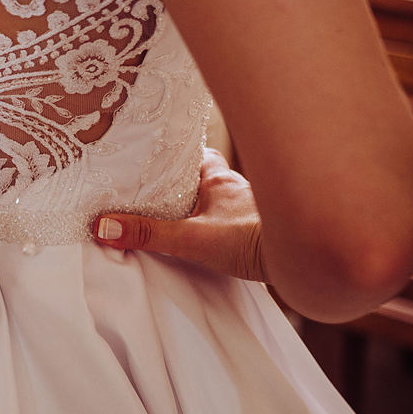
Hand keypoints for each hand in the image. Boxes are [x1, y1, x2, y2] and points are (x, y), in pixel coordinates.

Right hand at [92, 148, 266, 281]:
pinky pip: (226, 218)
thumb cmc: (257, 240)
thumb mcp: (193, 238)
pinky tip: (203, 235)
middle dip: (176, 181)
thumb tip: (104, 226)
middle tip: (149, 188)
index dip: (168, 154)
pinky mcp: (256, 229)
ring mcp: (247, 207)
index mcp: (217, 177)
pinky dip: (211, 222)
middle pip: (198, 175)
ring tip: (169, 214)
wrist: (308, 259)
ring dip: (195, 203)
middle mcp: (233, 187)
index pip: (189, 153)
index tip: (147, 157)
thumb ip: (150, 233)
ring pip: (213, 197)